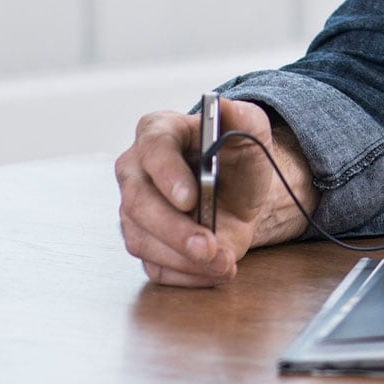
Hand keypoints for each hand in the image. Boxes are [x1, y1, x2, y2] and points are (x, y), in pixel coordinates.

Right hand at [115, 97, 317, 285]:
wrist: (239, 194)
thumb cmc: (237, 157)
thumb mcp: (250, 128)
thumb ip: (241, 114)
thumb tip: (224, 107)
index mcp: (157, 133)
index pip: (153, 150)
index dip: (168, 175)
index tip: (191, 198)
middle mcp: (135, 171)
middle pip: (138, 204)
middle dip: (175, 230)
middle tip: (210, 247)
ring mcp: (134, 211)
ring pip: (142, 240)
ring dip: (183, 259)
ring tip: (223, 263)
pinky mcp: (144, 243)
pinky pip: (154, 267)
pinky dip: (186, 276)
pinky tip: (214, 271)